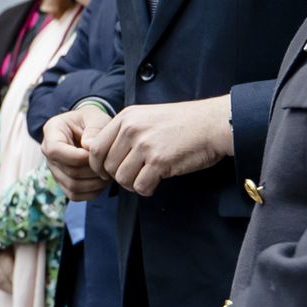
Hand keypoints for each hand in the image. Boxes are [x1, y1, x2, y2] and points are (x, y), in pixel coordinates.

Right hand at [42, 105, 112, 199]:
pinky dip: (92, 192)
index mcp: (52, 131)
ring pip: (72, 186)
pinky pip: (75, 195)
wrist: (89, 129)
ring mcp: (54, 169)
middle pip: (67, 171)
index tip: (96, 154)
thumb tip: (90, 148)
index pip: (55, 150)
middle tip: (110, 164)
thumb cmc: (92, 121)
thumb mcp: (95, 117)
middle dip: (92, 170)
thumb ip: (94, 129)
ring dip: (95, 183)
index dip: (76, 156)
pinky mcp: (63, 182)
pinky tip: (103, 180)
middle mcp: (48, 153)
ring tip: (109, 172)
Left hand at [88, 95, 232, 196]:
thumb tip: (105, 158)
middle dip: (117, 177)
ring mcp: (145, 145)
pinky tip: (156, 182)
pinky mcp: (159, 161)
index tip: (106, 172)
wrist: (212, 124)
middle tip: (133, 177)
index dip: (97, 165)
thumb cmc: (183, 124)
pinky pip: (140, 186)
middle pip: (107, 166)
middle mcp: (131, 129)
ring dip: (132, 184)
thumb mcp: (148, 117)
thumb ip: (126, 132)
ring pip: (122, 178)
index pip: (95, 147)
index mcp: (126, 118)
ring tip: (146, 179)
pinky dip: (146, 189)